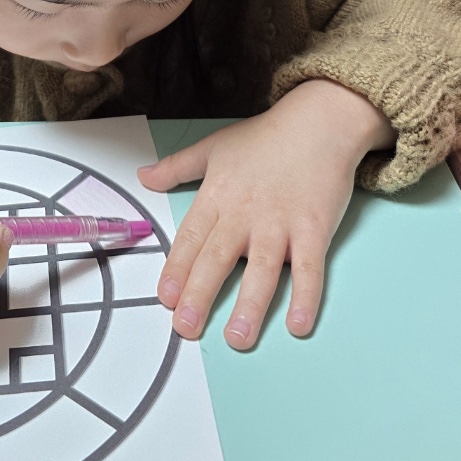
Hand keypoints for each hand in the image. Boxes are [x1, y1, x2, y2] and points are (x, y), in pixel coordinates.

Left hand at [138, 79, 394, 349]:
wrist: (318, 122)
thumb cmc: (265, 137)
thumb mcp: (214, 147)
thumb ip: (176, 167)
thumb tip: (142, 177)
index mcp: (218, 195)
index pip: (191, 238)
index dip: (177, 269)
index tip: (166, 299)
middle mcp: (245, 213)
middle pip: (218, 259)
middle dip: (200, 295)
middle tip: (187, 329)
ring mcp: (280, 223)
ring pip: (261, 270)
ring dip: (249, 306)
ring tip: (238, 338)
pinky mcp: (314, 229)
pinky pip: (309, 269)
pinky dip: (306, 297)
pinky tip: (298, 324)